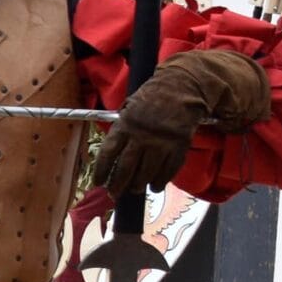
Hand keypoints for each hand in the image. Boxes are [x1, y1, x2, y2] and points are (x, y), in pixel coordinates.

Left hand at [98, 49, 270, 195]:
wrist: (182, 87)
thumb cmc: (153, 97)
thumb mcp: (129, 108)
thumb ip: (121, 128)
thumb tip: (112, 153)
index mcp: (125, 125)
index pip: (108, 154)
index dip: (102, 171)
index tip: (99, 182)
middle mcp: (141, 137)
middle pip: (126, 168)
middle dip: (118, 185)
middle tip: (114, 194)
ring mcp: (161, 143)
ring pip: (146, 172)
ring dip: (139, 185)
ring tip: (135, 189)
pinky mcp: (178, 146)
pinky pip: (168, 170)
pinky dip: (160, 181)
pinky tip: (155, 186)